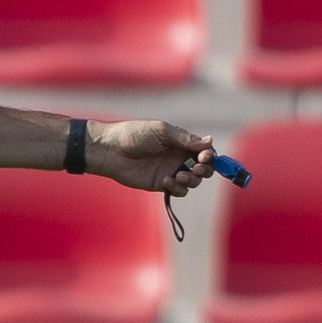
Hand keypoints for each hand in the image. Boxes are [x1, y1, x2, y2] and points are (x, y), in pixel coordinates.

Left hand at [87, 120, 215, 196]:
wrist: (111, 150)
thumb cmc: (134, 135)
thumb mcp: (162, 131)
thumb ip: (186, 139)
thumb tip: (210, 141)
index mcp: (180, 142)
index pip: (204, 151)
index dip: (209, 155)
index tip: (204, 157)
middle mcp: (178, 157)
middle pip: (204, 168)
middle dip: (205, 170)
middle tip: (197, 168)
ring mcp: (170, 171)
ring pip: (193, 181)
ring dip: (191, 180)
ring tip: (178, 175)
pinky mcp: (160, 184)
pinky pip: (178, 190)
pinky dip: (177, 188)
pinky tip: (166, 180)